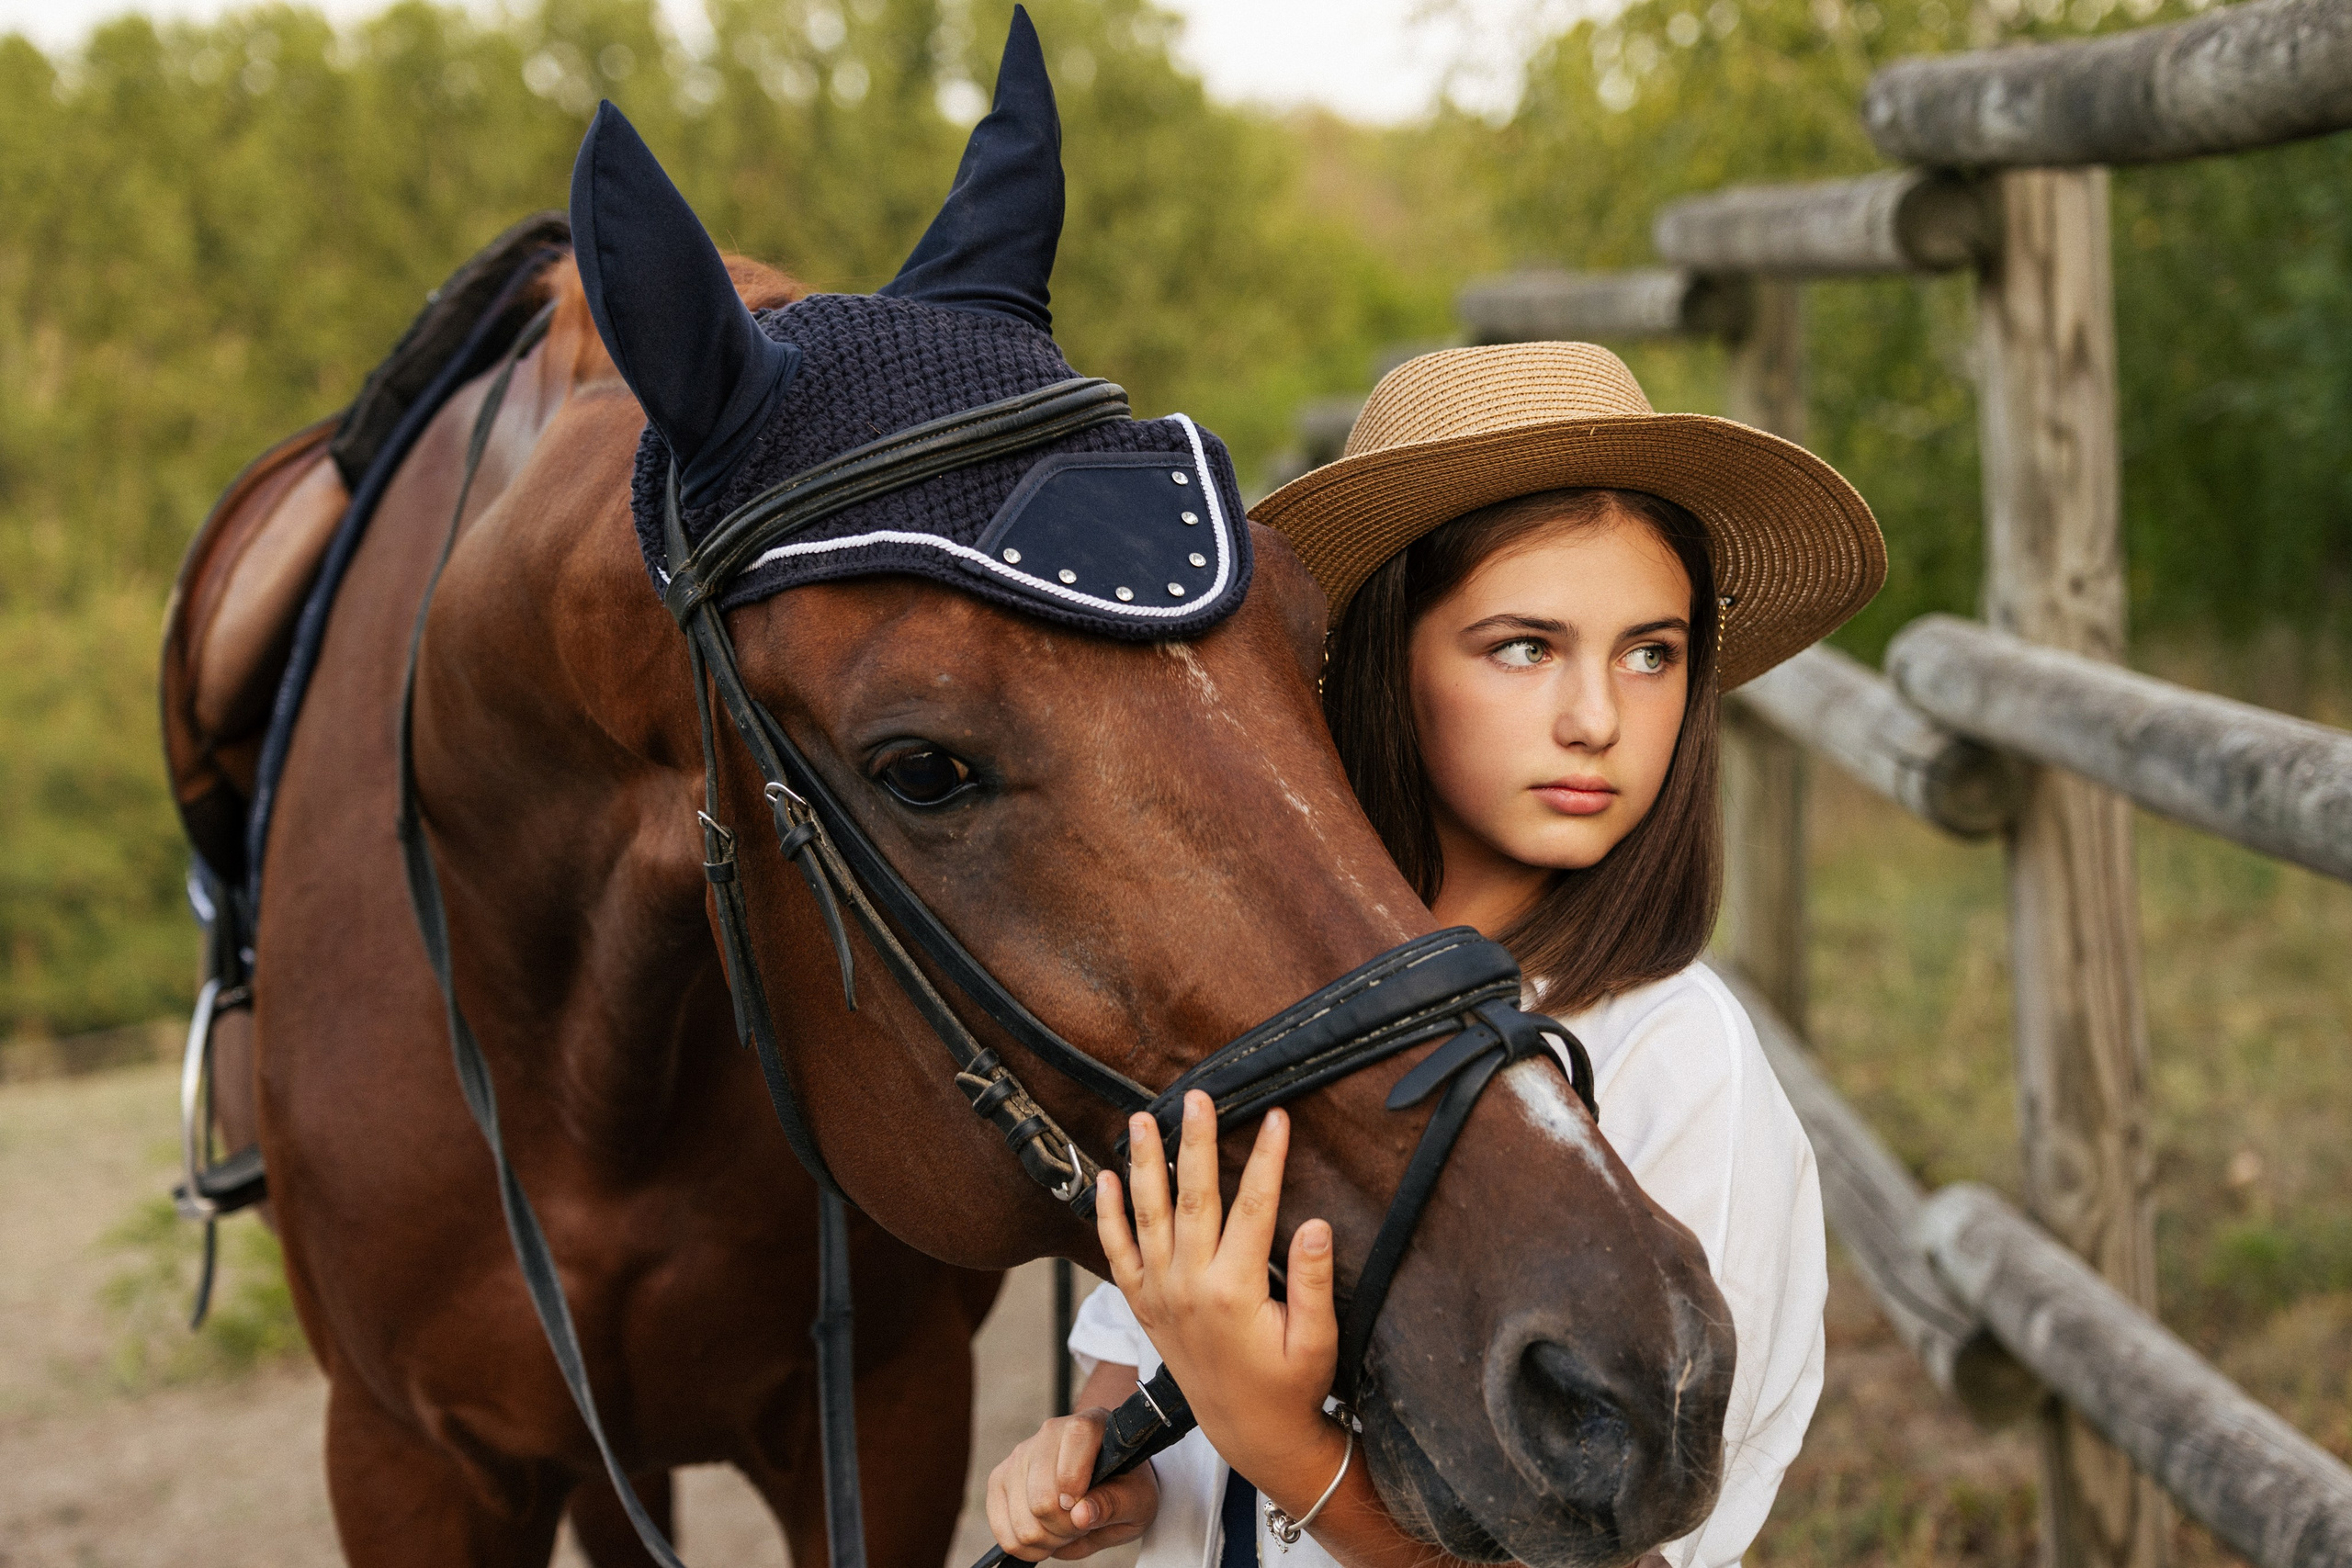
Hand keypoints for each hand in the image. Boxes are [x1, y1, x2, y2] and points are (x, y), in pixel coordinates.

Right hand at [985, 1402, 1158, 1560]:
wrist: (1106, 1483)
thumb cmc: (1125, 1488)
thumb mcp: (1138, 1499)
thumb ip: (1115, 1503)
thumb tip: (1080, 1515)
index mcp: (1091, 1424)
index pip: (1076, 1438)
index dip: (1075, 1480)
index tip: (1084, 1508)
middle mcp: (1050, 1432)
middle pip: (1042, 1497)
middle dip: (1065, 1527)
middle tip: (1082, 1525)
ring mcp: (1020, 1455)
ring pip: (1022, 1519)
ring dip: (1047, 1538)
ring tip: (1066, 1528)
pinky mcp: (999, 1479)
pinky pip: (1002, 1529)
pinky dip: (1025, 1546)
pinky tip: (1045, 1536)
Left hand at [1096, 1093, 1347, 1516]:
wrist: (1249, 1433)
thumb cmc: (1290, 1387)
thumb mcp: (1318, 1342)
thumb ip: (1314, 1282)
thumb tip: (1315, 1224)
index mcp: (1234, 1291)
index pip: (1254, 1207)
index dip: (1267, 1160)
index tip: (1277, 1118)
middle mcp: (1189, 1286)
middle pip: (1193, 1198)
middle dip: (1196, 1142)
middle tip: (1199, 1097)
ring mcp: (1160, 1295)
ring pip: (1148, 1216)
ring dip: (1143, 1163)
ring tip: (1142, 1118)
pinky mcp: (1144, 1305)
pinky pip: (1117, 1254)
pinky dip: (1108, 1215)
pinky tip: (1105, 1178)